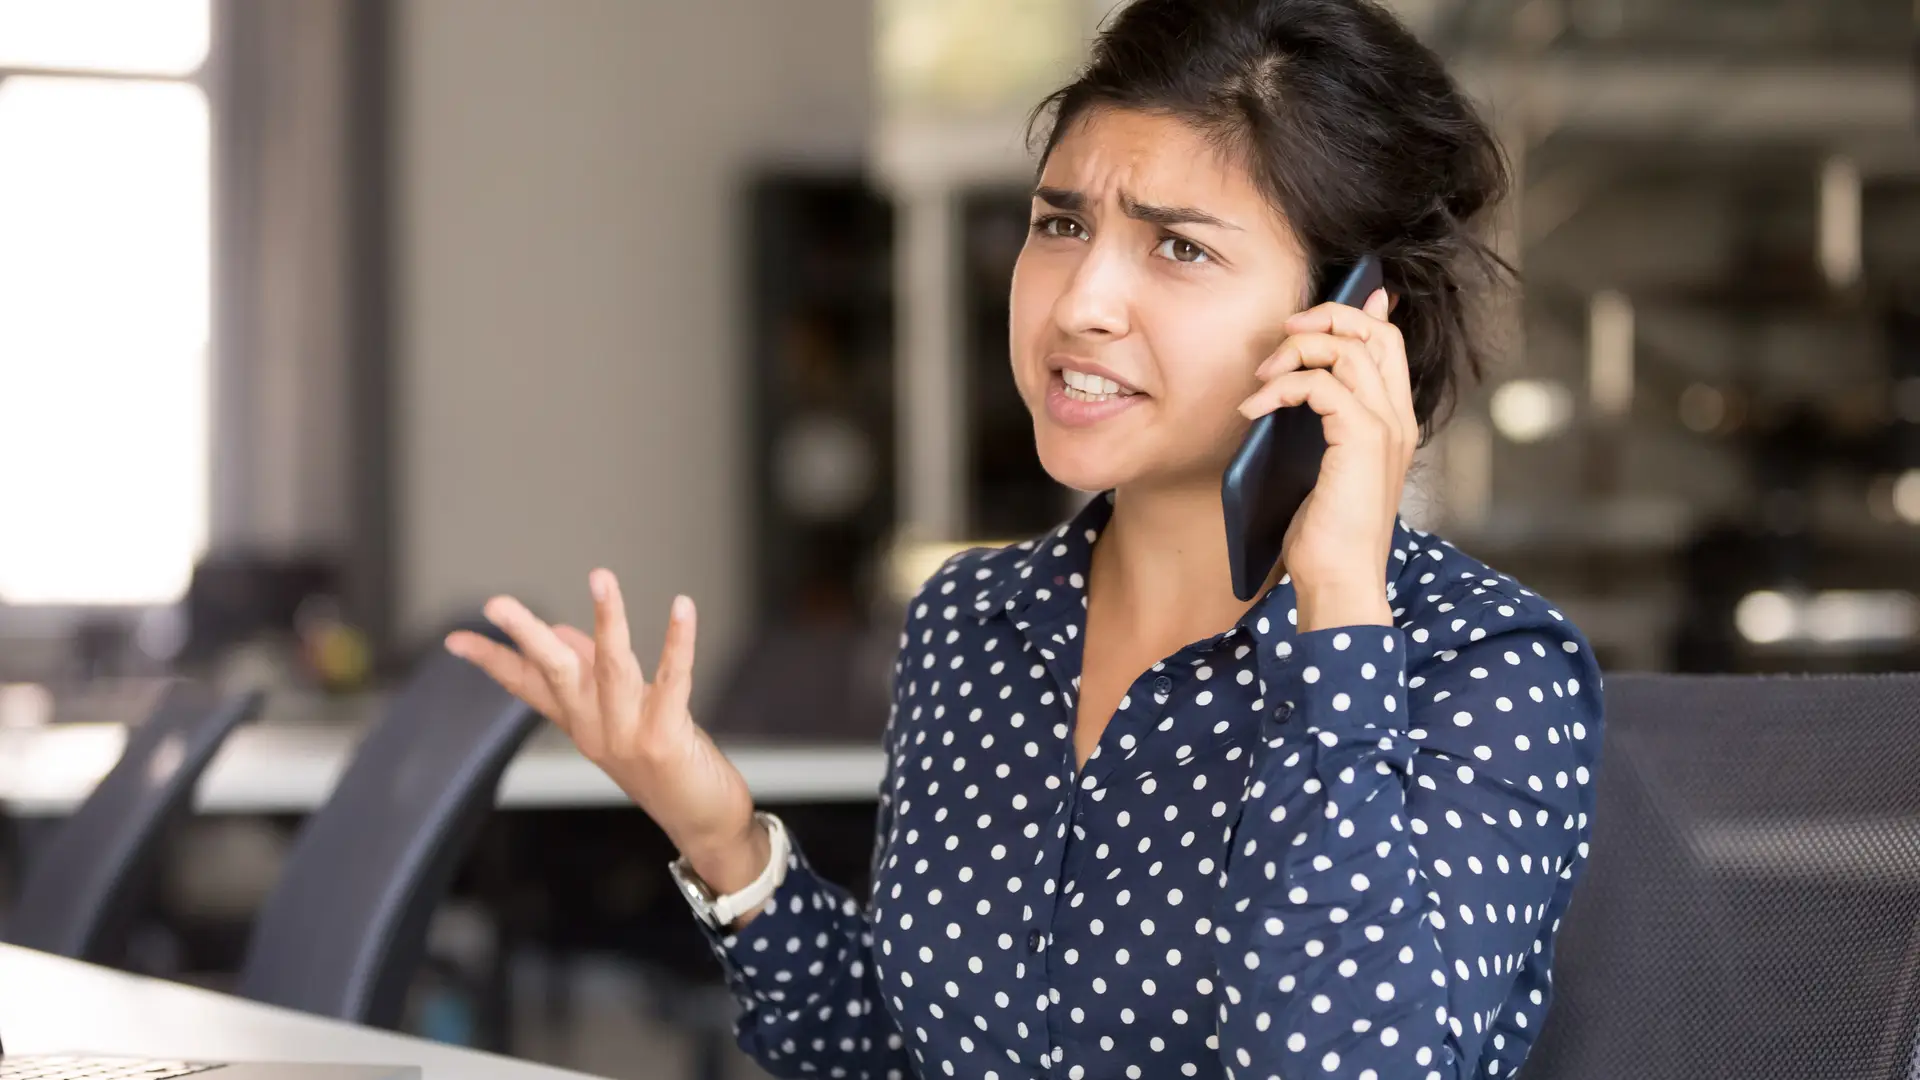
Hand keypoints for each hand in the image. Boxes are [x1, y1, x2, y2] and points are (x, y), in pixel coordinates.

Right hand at [445, 573, 764, 891]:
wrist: (704, 825)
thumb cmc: (668, 766)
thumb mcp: (623, 716)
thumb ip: (595, 676)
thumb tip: (566, 632)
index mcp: (581, 724)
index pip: (527, 687)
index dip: (492, 661)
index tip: (454, 638)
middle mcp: (596, 730)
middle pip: (554, 674)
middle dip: (527, 635)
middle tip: (495, 604)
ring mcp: (627, 736)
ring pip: (610, 668)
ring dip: (608, 619)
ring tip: (600, 576)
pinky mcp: (664, 738)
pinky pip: (672, 680)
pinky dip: (678, 642)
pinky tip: (683, 607)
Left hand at [1238, 288, 1412, 630]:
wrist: (1339, 580)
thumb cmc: (1325, 535)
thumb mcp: (1320, 467)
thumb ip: (1317, 424)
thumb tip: (1295, 384)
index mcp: (1394, 422)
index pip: (1388, 342)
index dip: (1355, 314)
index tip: (1313, 313)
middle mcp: (1399, 417)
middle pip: (1375, 330)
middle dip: (1325, 317)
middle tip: (1283, 336)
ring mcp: (1386, 426)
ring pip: (1348, 348)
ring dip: (1295, 351)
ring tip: (1261, 382)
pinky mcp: (1363, 439)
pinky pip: (1322, 383)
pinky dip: (1282, 387)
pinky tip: (1256, 409)